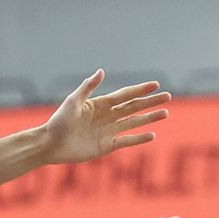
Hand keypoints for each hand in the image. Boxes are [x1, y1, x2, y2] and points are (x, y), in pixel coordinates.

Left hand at [40, 70, 172, 163]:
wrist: (50, 145)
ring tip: (165, 113)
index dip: (140, 90)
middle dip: (150, 102)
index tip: (155, 84)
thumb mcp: (73, 102)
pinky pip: (126, 141)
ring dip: (149, 118)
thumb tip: (102, 71)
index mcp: (100, 104)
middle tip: (168, 96)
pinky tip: (152, 134)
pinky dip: (139, 138)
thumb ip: (87, 87)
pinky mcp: (106, 146)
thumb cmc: (58, 122)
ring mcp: (108, 131)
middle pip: (133, 107)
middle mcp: (106, 116)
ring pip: (133, 123)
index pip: (125, 95)